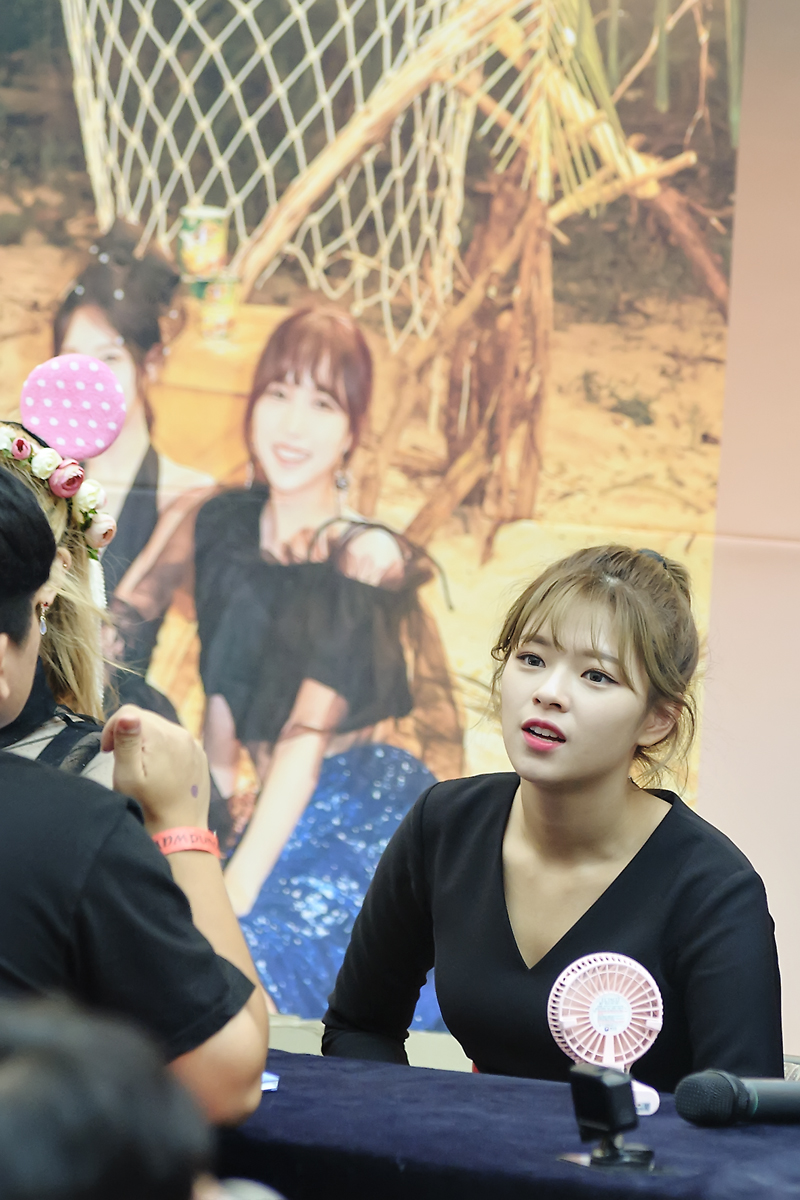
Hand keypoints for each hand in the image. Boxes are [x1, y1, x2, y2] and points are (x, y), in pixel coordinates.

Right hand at [102, 705, 209, 833]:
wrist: (179, 832)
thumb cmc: (148, 806)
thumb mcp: (127, 776)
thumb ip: (126, 742)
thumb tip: (127, 714)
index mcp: (162, 735)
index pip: (130, 711)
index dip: (112, 728)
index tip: (107, 751)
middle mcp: (182, 734)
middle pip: (147, 719)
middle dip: (130, 735)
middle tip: (122, 761)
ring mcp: (194, 745)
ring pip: (162, 730)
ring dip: (147, 742)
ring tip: (141, 769)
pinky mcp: (199, 756)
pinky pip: (177, 742)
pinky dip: (164, 750)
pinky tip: (159, 773)